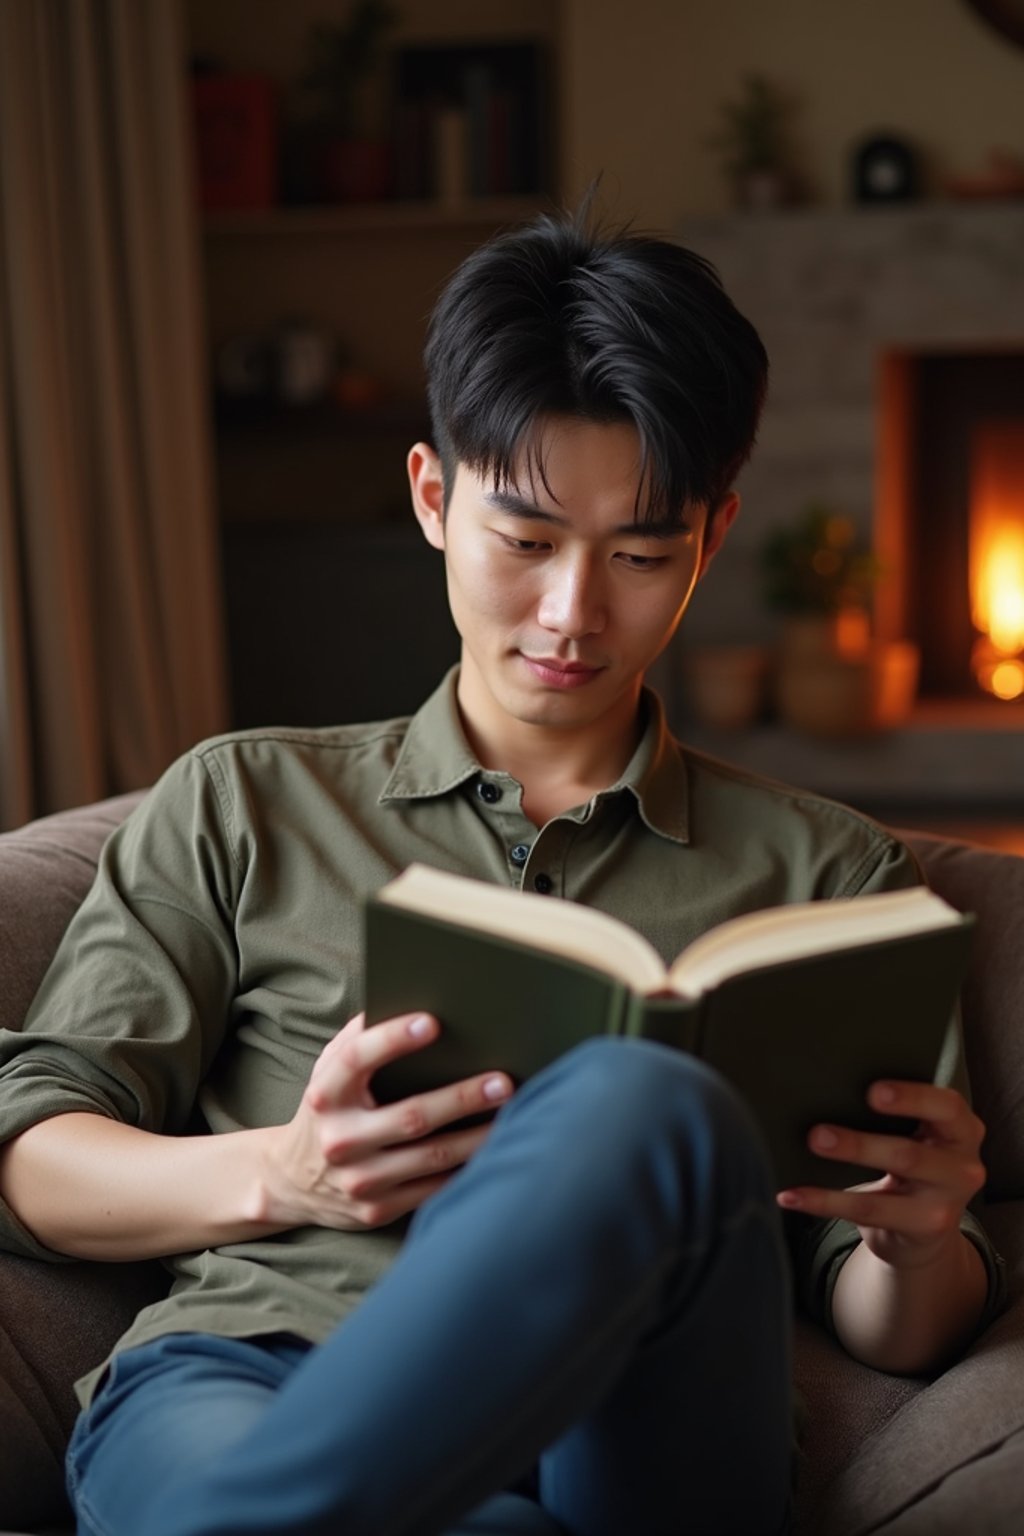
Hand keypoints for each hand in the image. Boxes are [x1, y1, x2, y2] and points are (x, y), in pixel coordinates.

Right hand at [253, 1012, 512, 1231]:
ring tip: (513, 1114)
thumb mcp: (328, 1072)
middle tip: (504, 1080)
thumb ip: (359, 1038)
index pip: (356, 1059)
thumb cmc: (326, 1110)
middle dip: (462, 1098)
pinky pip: (434, 1189)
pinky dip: (468, 1169)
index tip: (432, 1021)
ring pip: (432, 1157)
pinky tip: (497, 1150)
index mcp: (325, 1096)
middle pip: (411, 1116)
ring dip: (479, 1136)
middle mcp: (339, 1140)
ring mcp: (359, 1180)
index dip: (392, 1039)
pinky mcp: (377, 1209)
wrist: (291, 1181)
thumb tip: (409, 1001)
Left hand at [777, 1080, 986, 1268]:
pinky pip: (868, 1212)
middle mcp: (962, 1166)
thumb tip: (831, 1084)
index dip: (912, 1097)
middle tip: (818, 1133)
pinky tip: (791, 1195)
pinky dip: (823, 1201)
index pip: (947, 1107)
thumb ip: (900, 1116)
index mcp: (961, 1130)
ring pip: (889, 1184)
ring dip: (845, 1164)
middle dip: (860, 1143)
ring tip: (810, 1148)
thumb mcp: (921, 1137)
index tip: (872, 1092)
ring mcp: (946, 1203)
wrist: (926, 1233)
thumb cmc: (913, 1167)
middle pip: (909, 1153)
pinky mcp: (924, 1228)